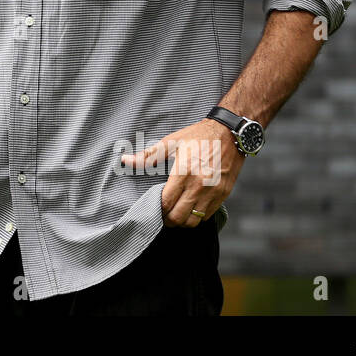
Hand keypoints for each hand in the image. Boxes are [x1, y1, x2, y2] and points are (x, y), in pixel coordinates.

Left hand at [120, 119, 244, 226]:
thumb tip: (126, 160)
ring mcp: (213, 192)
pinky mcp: (223, 194)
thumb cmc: (199, 136)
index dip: (157, 209)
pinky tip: (191, 207)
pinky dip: (197, 216)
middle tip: (163, 214)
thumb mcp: (171, 142)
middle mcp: (199, 185)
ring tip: (176, 212)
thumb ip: (148, 156)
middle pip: (178, 217)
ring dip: (182, 221)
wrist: (229, 134)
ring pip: (193, 221)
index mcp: (184, 172)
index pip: (166, 203)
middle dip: (167, 219)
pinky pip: (207, 215)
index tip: (154, 207)